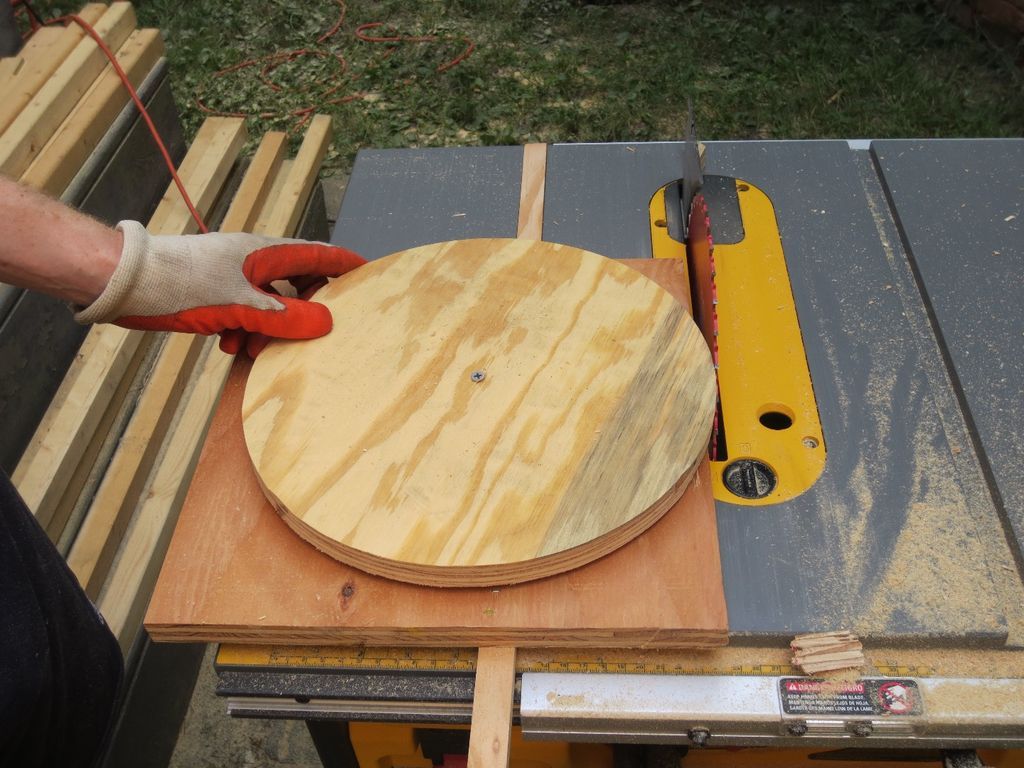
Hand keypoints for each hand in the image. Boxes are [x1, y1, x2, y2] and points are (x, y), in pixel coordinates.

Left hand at [75, 221, 365, 357]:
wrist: (126, 284)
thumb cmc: (182, 284)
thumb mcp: (241, 306)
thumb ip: (286, 317)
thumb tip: (326, 321)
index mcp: (265, 253)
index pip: (318, 255)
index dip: (345, 264)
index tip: (370, 272)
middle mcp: (253, 261)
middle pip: (297, 282)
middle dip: (307, 308)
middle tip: (320, 330)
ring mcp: (233, 276)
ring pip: (271, 304)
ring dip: (272, 328)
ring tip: (262, 348)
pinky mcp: (215, 293)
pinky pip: (246, 314)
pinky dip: (246, 331)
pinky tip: (233, 346)